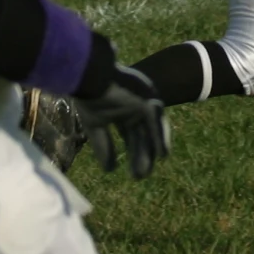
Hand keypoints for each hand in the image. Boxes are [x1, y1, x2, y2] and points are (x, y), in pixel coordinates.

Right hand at [75, 65, 169, 179]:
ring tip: (145, 171)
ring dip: (149, 151)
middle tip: (138, 176)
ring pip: (149, 132)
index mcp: (120, 110)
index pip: (128, 135)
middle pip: (140, 136)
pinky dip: (160, 139)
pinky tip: (162, 155)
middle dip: (139, 156)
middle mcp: (134, 106)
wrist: (92, 77)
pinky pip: (157, 123)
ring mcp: (143, 103)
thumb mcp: (96, 126)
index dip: (128, 152)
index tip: (122, 170)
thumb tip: (109, 170)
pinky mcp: (149, 101)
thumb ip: (103, 146)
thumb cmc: (91, 97)